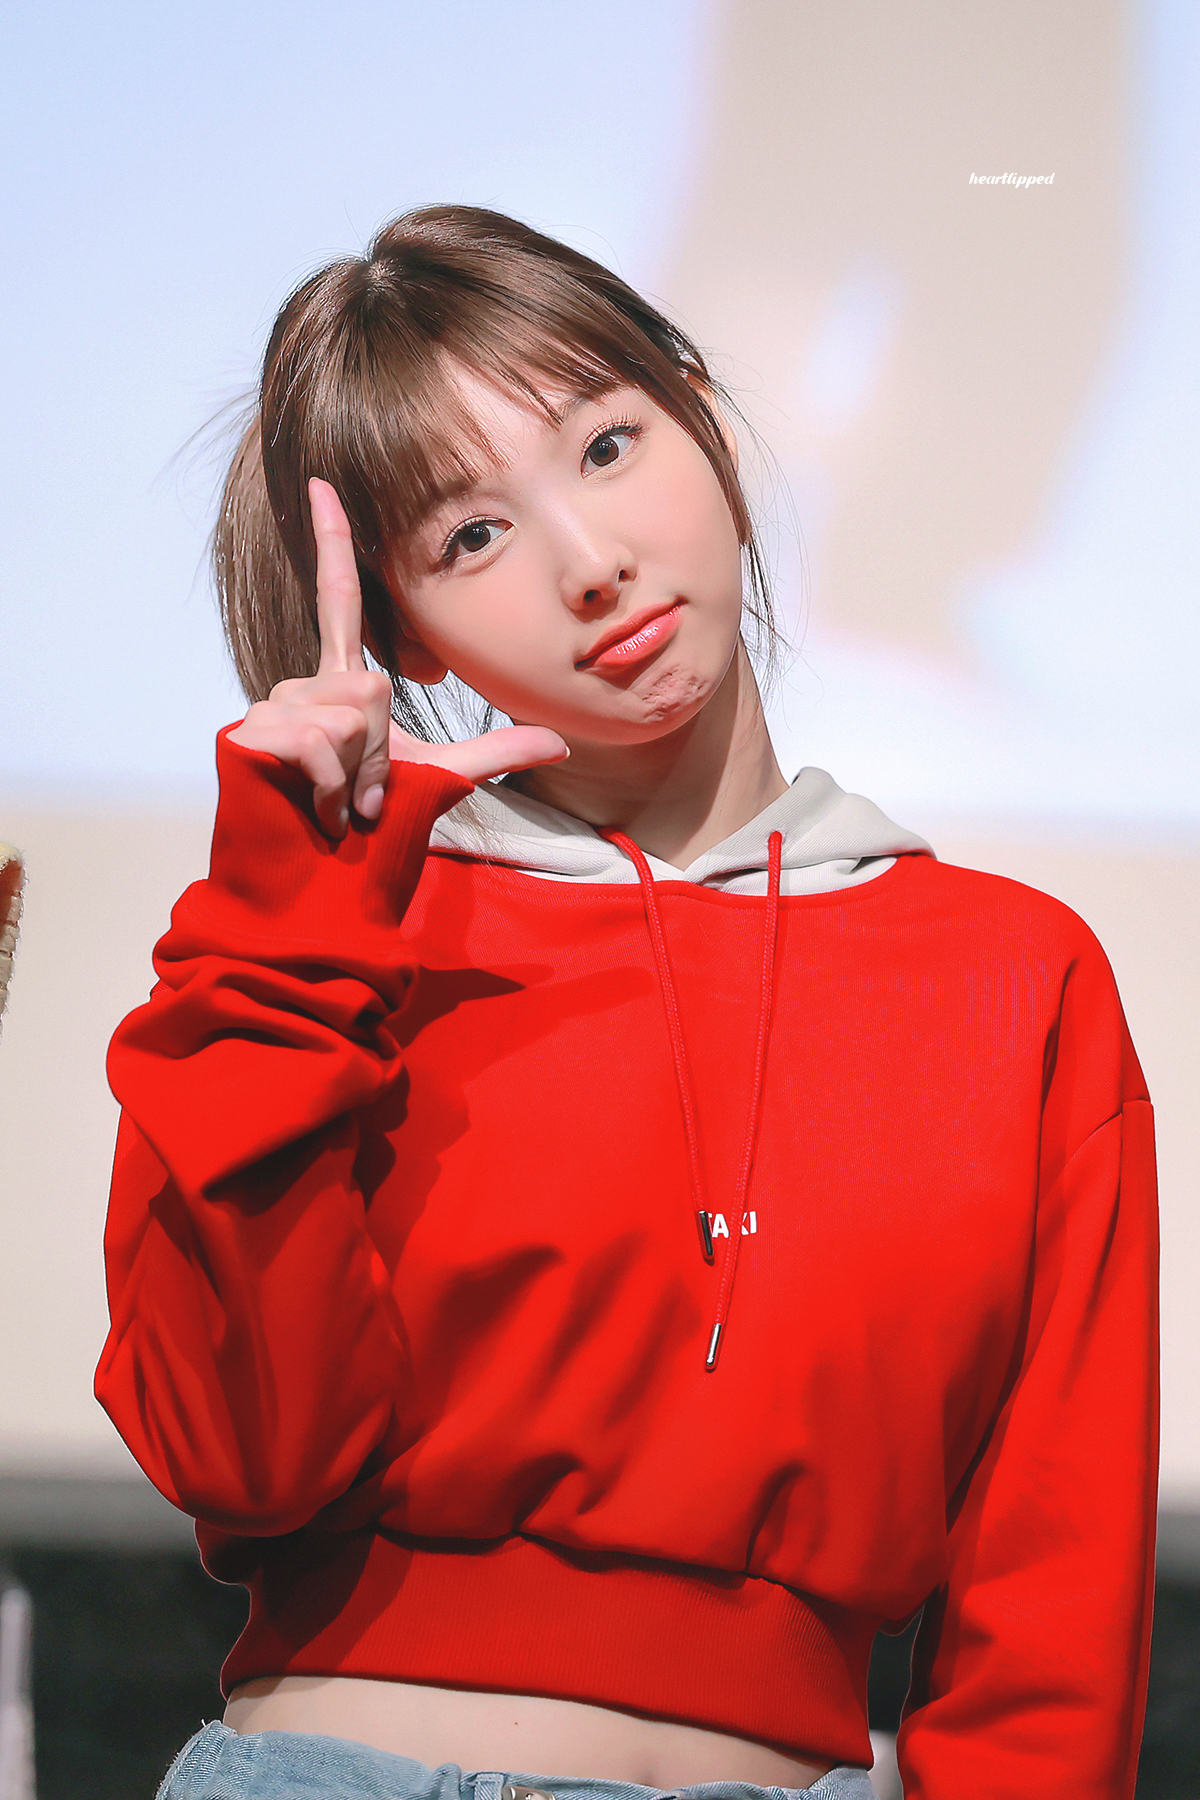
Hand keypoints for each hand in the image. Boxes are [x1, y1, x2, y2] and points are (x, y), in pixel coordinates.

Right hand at [227, 478, 568, 835]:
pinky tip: (316, 811)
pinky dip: (332, 790)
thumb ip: (495, 753)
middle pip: (372, 686)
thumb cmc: (371, 836)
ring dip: (359, 777)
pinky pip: (320, 745)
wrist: (320, 887)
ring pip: (350, 717)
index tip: (323, 483)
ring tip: (339, 807)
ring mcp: (271, 710)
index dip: (332, 542)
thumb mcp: (442, 781)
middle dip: (384, 754)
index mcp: (341, 685)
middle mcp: (302, 688)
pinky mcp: (250, 737)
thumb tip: (560, 742)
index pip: (342, 600)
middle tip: (365, 798)